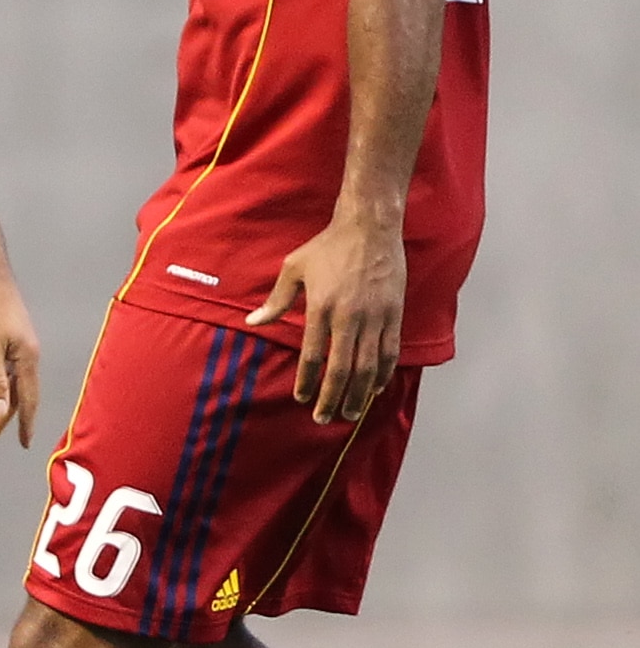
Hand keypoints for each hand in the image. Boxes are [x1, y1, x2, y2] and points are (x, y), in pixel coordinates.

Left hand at [0, 268, 39, 448]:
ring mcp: (20, 344)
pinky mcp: (10, 335)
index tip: (23, 444)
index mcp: (27, 359)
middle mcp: (28, 354)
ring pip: (12, 381)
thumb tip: (1, 414)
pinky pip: (7, 368)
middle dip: (4, 417)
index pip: (27, 401)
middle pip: (19, 394)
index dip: (24, 424)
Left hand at [247, 207, 403, 423]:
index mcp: (321, 308)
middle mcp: (349, 317)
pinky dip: (382, 374)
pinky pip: (389, 352)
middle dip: (331, 398)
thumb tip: (252, 322)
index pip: (312, 356)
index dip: (307, 382)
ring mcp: (375, 317)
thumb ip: (276, 300)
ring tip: (349, 413)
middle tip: (324, 419)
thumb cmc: (328, 247)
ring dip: (357, 394)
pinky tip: (374, 389)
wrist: (370, 228)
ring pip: (367, 367)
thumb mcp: (294, 268)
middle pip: (340, 369)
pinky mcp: (394, 315)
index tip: (302, 399)